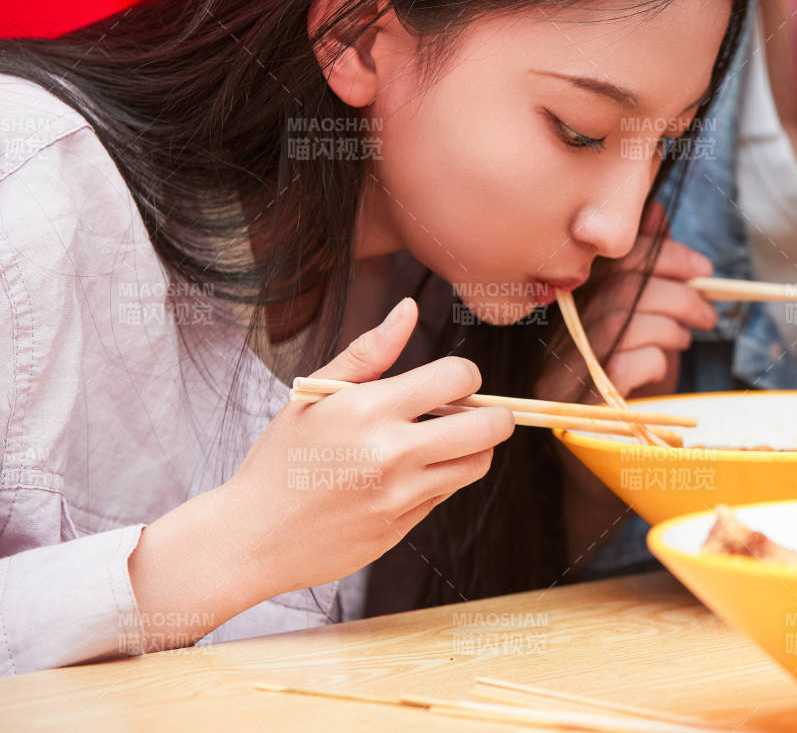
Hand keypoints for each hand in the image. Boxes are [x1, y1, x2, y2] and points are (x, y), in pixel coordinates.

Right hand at [128, 297, 514, 647]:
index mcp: (369, 409)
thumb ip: (369, 353)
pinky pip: (445, 496)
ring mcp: (400, 496)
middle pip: (489, 426)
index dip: (466, 376)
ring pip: (477, 464)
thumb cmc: (281, 460)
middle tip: (474, 412)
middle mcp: (391, 453)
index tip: (453, 383)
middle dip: (496, 414)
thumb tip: (409, 308)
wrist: (250, 538)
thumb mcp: (313, 397)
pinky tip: (407, 476)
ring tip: (444, 442)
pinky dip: (439, 481)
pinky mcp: (402, 528)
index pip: (458, 377)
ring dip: (474, 449)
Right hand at [538, 202, 717, 402]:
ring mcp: (558, 371)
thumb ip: (645, 270)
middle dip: (678, 294)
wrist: (609, 455)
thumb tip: (655, 211)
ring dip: (669, 327)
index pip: (612, 261)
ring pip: (622, 322)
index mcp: (568, 304)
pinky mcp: (575, 404)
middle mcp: (555, 335)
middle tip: (707, 313)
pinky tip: (659, 368)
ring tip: (684, 340)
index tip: (703, 271)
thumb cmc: (629, 384)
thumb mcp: (644, 321)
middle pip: (620, 289)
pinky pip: (622, 363)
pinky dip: (655, 360)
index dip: (664, 255)